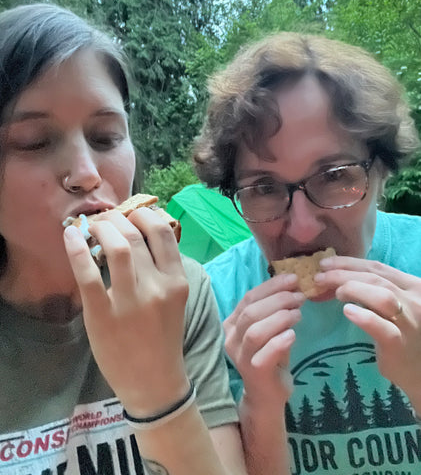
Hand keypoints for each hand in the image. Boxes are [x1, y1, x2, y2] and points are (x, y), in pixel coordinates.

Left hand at [63, 207, 189, 415]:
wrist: (154, 381)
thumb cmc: (163, 337)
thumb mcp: (175, 299)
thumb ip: (163, 268)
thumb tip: (139, 233)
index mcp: (177, 281)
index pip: (163, 231)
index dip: (144, 214)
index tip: (132, 214)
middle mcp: (158, 287)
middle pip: (135, 235)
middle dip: (117, 218)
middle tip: (107, 220)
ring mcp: (131, 302)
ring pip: (117, 247)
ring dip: (101, 228)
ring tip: (93, 227)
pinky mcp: (104, 316)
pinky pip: (88, 275)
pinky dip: (77, 250)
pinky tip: (70, 237)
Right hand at [224, 274, 304, 410]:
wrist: (267, 394)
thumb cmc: (270, 356)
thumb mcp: (270, 330)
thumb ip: (276, 311)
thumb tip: (294, 286)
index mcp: (233, 324)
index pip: (249, 297)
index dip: (271, 286)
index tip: (293, 278)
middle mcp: (231, 338)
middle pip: (251, 311)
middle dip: (277, 299)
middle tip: (300, 296)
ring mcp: (240, 356)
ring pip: (255, 330)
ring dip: (279, 318)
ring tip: (298, 314)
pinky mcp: (253, 371)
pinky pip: (264, 353)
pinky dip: (279, 341)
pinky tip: (293, 335)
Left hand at [315, 256, 420, 403]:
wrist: (419, 370)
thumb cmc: (403, 334)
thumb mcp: (396, 305)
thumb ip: (376, 289)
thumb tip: (339, 274)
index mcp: (412, 286)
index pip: (377, 267)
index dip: (349, 263)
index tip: (325, 263)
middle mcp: (414, 300)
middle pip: (375, 278)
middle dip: (343, 274)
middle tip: (319, 277)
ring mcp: (409, 322)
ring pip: (382, 296)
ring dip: (353, 289)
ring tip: (335, 294)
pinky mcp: (399, 343)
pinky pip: (382, 326)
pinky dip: (364, 316)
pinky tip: (348, 311)